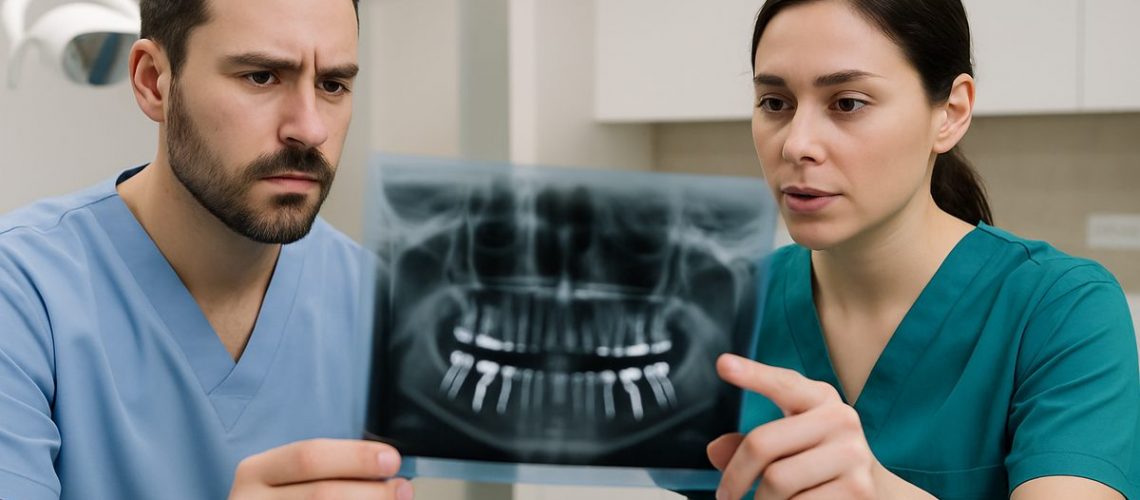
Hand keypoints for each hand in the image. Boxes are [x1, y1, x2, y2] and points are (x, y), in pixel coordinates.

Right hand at [228, 438, 413, 499]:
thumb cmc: (287, 498)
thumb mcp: (292, 480)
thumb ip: (330, 470)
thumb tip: (385, 468)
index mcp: (257, 472)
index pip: (308, 457)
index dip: (355, 457)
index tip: (392, 460)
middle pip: (322, 495)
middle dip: (371, 492)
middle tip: (402, 489)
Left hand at [707, 354, 877, 499]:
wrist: (876, 491)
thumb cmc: (818, 461)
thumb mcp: (789, 443)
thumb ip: (751, 444)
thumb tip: (715, 450)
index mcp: (820, 398)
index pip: (783, 383)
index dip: (754, 375)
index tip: (723, 365)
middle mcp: (841, 419)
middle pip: (762, 444)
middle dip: (736, 477)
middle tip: (725, 496)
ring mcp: (852, 454)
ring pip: (776, 481)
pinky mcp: (857, 489)